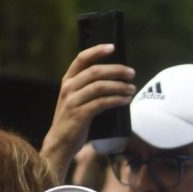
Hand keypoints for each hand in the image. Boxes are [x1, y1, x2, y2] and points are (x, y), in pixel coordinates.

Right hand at [39, 44, 135, 181]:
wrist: (60, 143)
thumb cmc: (73, 120)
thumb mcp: (77, 100)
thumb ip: (89, 88)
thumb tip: (116, 78)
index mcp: (67, 81)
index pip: (81, 59)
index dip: (97, 51)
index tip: (112, 47)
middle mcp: (68, 88)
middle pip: (95, 72)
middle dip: (116, 70)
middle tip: (131, 73)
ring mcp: (72, 101)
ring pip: (100, 86)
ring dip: (120, 86)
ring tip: (132, 89)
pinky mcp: (79, 114)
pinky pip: (102, 103)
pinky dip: (116, 100)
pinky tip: (126, 100)